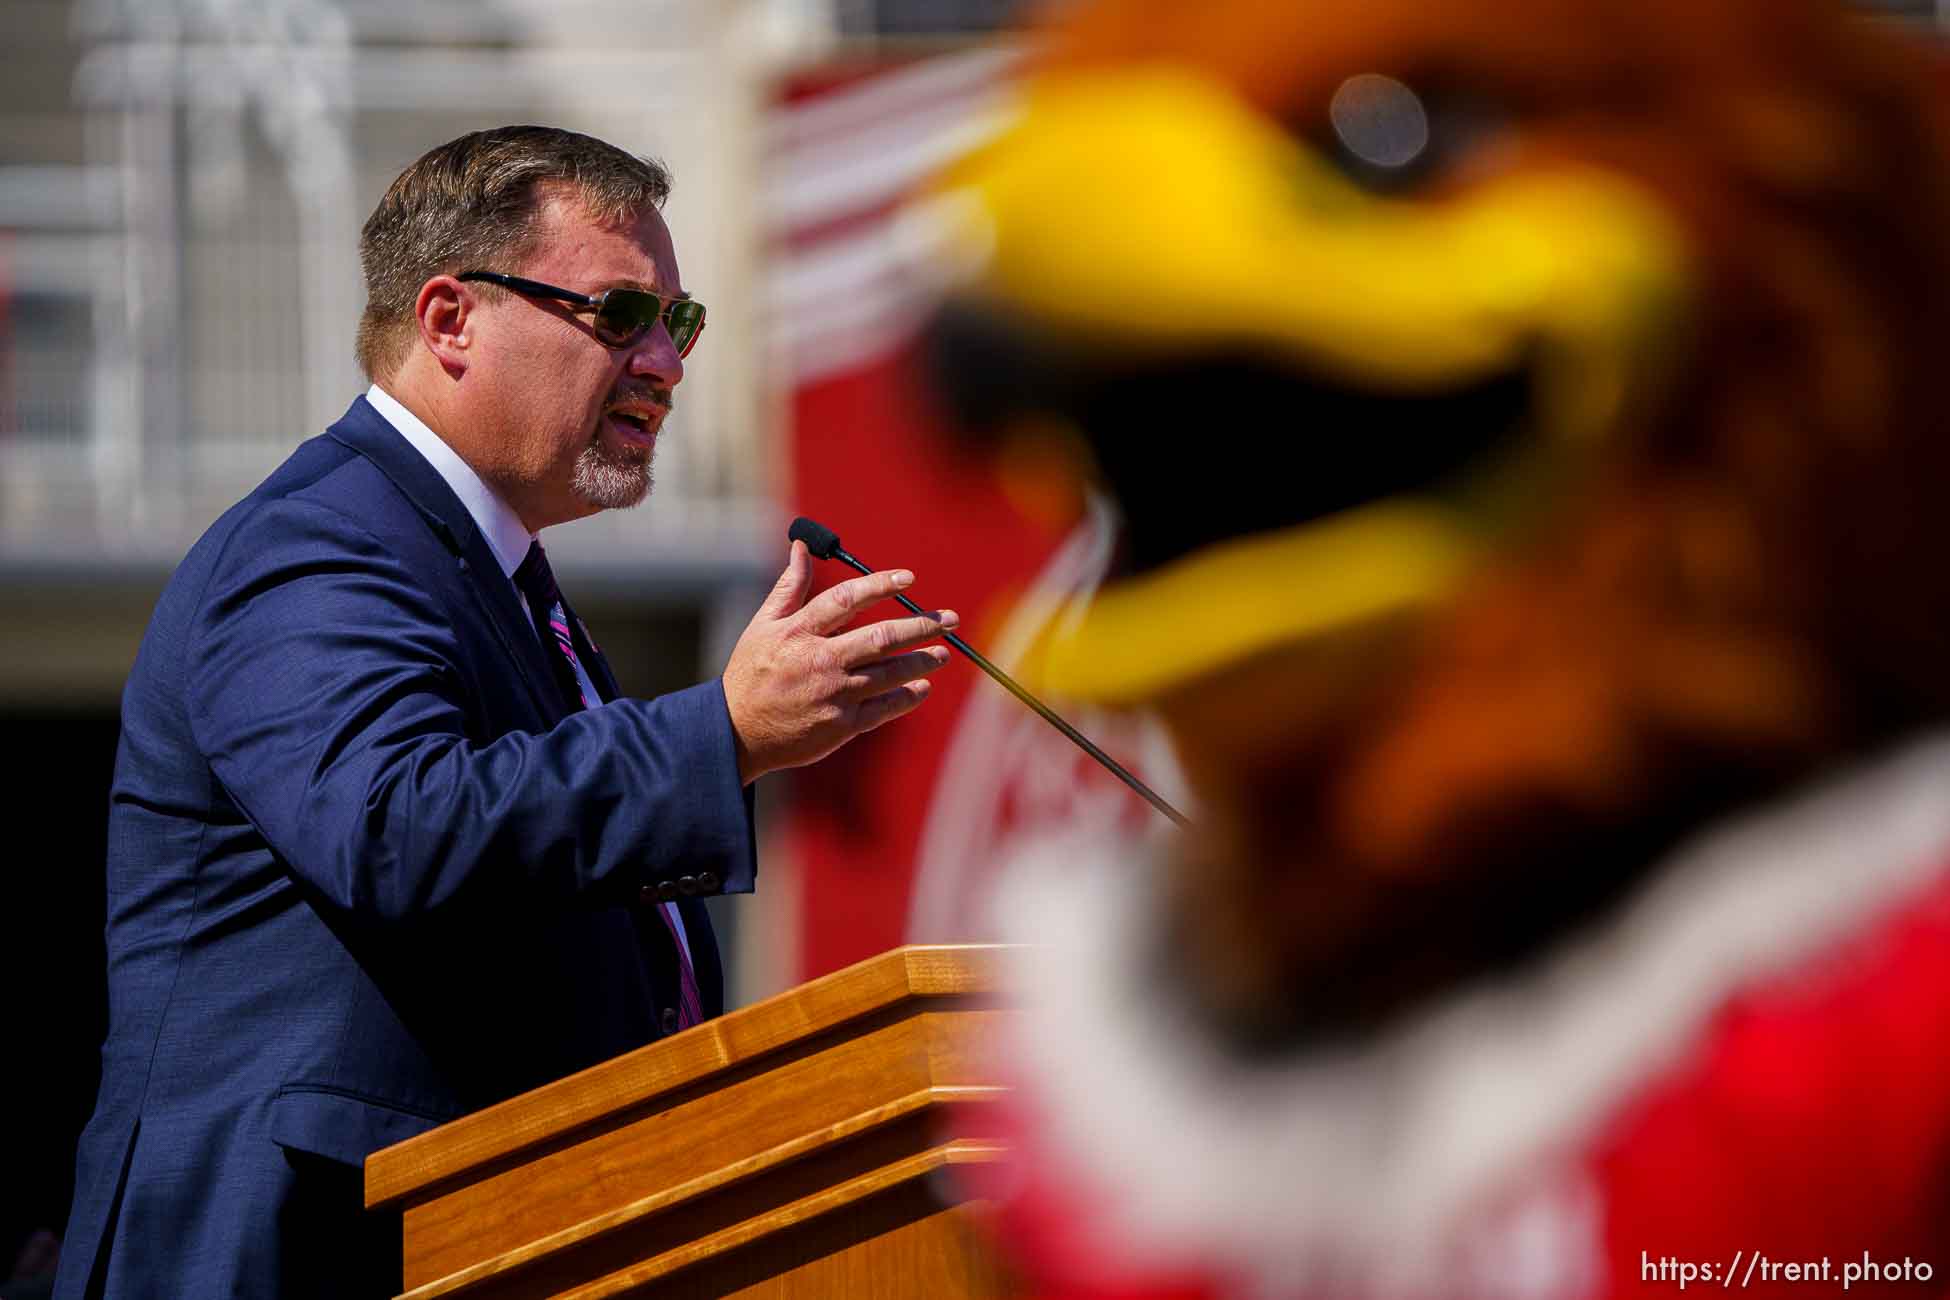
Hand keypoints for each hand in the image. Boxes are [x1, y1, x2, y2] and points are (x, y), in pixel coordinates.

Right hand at [721, 540, 957, 783]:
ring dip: (921, 661)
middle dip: (920, 626)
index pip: (846, 599)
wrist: (738, 732)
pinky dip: (907, 696)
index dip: (880, 585)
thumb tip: (802, 545)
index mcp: (799, 633)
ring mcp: (834, 695)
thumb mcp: (763, 625)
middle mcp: (820, 662)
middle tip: (949, 619)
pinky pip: (884, 708)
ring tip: (942, 652)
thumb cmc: (752, 673)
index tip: (908, 578)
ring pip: (889, 674)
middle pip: (880, 638)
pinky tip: (923, 686)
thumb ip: (789, 587)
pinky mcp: (842, 725)